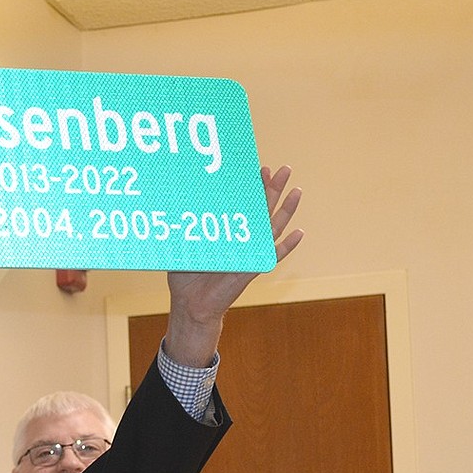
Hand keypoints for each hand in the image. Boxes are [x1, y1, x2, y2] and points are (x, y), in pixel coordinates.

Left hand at [163, 165, 302, 367]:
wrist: (189, 304)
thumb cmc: (186, 277)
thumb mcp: (183, 247)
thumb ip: (184, 230)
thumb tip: (173, 207)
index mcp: (228, 232)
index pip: (243, 204)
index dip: (252, 187)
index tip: (257, 168)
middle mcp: (242, 240)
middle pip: (262, 210)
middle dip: (273, 189)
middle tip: (282, 169)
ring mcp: (249, 253)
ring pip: (272, 228)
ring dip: (285, 210)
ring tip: (296, 191)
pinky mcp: (251, 269)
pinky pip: (272, 256)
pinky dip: (287, 247)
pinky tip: (299, 234)